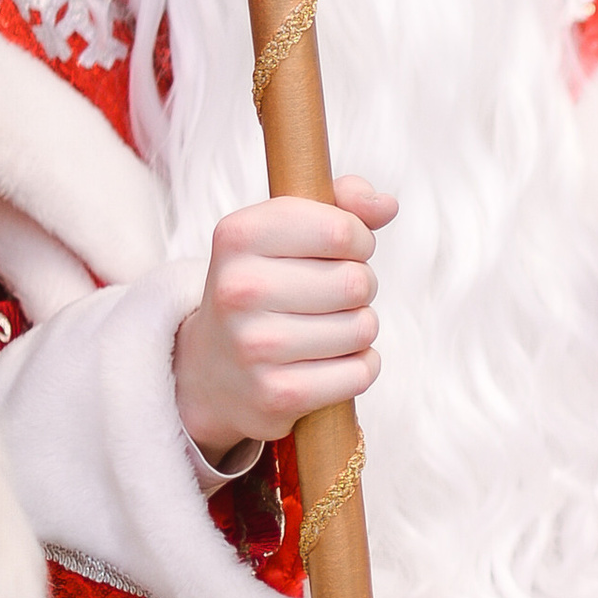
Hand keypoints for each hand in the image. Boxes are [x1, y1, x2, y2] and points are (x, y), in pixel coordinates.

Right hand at [173, 176, 394, 463]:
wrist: (210, 370)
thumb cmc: (263, 286)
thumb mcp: (284, 232)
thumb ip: (340, 203)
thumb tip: (386, 205)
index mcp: (238, 235)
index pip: (342, 230)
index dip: (358, 241)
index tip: (341, 251)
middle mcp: (238, 289)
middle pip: (357, 282)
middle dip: (358, 288)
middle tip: (329, 297)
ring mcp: (255, 345)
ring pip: (363, 328)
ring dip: (358, 329)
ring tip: (324, 330)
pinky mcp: (277, 394)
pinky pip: (360, 373)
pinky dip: (358, 368)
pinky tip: (328, 363)